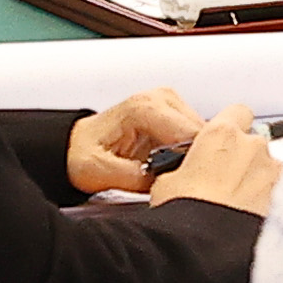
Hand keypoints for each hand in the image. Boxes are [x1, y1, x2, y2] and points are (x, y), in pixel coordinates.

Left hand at [68, 88, 227, 195]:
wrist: (75, 147)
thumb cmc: (83, 154)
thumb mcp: (99, 171)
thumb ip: (133, 177)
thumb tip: (162, 183)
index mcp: (144, 107)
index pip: (191, 133)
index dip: (194, 162)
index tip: (189, 182)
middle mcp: (161, 99)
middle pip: (204, 133)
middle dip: (198, 161)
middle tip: (182, 184)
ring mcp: (172, 105)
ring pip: (207, 135)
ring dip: (198, 158)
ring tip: (178, 177)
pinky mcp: (177, 116)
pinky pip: (200, 137)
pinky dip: (194, 154)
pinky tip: (179, 169)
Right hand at [155, 114, 278, 217]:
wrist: (209, 250)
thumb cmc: (187, 214)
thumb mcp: (166, 183)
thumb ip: (183, 167)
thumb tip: (182, 175)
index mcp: (223, 134)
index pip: (236, 111)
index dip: (229, 125)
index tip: (221, 140)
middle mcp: (254, 147)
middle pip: (253, 141)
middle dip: (242, 158)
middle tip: (222, 182)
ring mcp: (273, 173)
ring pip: (268, 168)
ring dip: (256, 181)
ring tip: (236, 206)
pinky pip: (280, 192)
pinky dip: (269, 201)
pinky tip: (249, 217)